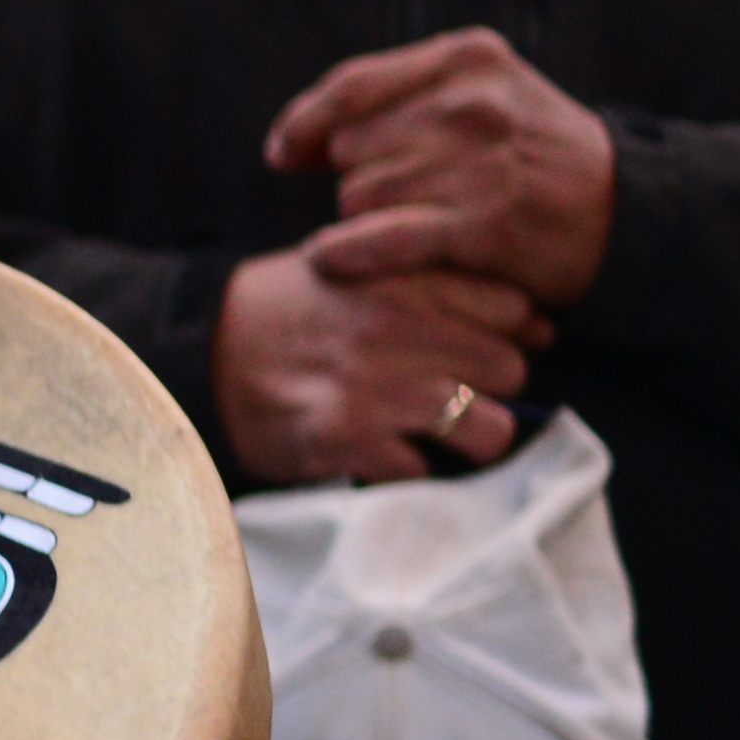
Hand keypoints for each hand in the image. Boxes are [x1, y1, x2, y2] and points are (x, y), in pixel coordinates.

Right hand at [212, 248, 543, 484]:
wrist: (198, 340)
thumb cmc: (293, 307)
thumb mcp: (364, 267)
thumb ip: (445, 287)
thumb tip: (540, 326)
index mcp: (411, 279)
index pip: (515, 311)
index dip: (503, 333)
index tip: (471, 347)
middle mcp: (404, 328)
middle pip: (510, 371)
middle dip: (486, 388)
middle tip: (445, 394)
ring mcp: (379, 386)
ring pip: (488, 429)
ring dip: (466, 440)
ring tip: (433, 436)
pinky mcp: (348, 438)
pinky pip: (423, 472)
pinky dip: (406, 472)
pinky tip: (378, 454)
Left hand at [272, 29, 616, 307]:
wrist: (622, 209)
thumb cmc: (530, 155)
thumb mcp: (482, 95)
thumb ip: (390, 102)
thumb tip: (287, 146)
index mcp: (467, 58)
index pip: (349, 87)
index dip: (304, 124)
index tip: (282, 155)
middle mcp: (471, 102)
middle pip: (349, 147)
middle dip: (360, 175)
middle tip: (410, 194)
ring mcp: (477, 162)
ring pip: (358, 195)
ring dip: (370, 219)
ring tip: (423, 220)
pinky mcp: (480, 222)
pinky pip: (378, 238)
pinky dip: (344, 253)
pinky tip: (329, 258)